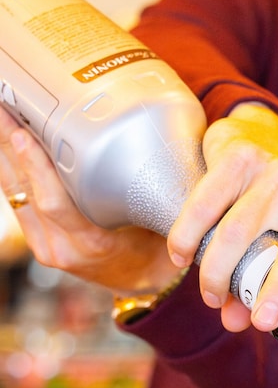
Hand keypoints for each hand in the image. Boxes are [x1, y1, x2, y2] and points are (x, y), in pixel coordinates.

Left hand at [0, 107, 179, 294]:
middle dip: (11, 146)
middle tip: (2, 107)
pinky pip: (17, 199)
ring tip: (1, 116)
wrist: (139, 280)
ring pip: (16, 192)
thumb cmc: (150, 248)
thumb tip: (140, 144)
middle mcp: (63, 247)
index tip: (24, 133)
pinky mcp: (37, 241)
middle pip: (27, 191)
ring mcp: (46, 246)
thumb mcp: (153, 222)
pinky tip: (5, 144)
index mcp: (94, 243)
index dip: (37, 168)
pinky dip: (9, 169)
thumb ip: (136, 192)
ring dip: (4, 153)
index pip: (56, 204)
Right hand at [167, 103, 277, 331]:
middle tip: (260, 322)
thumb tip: (234, 320)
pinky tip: (183, 257)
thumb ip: (270, 286)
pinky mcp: (240, 157)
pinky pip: (208, 204)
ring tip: (211, 296)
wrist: (265, 131)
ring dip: (220, 272)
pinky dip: (189, 236)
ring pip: (242, 232)